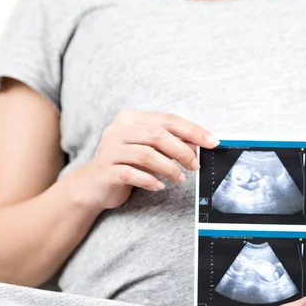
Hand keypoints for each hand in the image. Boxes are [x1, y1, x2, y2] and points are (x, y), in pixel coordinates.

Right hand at [74, 109, 218, 209]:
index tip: (212, 142)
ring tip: (179, 179)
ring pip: (146, 154)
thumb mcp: (148, 149)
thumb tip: (196, 146)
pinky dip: (149, 180)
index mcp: (130, 118)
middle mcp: (118, 130)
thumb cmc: (125, 163)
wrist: (93, 185)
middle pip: (157, 135)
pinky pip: (131, 173)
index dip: (192, 130)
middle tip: (195, 165)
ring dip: (168, 167)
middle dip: (182, 151)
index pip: (167, 119)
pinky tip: (160, 186)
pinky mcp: (105, 170)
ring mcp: (110, 149)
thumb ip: (168, 144)